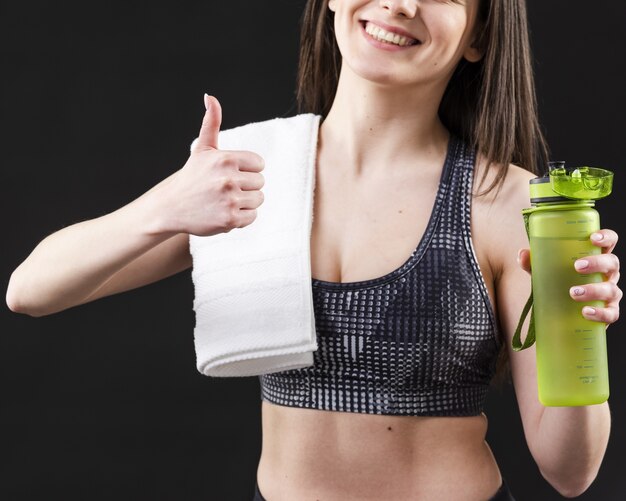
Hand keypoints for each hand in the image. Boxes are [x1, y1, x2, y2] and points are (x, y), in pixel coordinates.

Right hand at [154, 94, 264, 235]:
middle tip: (225, 189)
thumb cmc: (191, 177)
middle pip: (260, 182)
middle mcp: (228, 179)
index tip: (231, 174)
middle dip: (246, 186)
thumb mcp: (202, 149)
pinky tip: (224, 212)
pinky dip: (242, 217)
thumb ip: (211, 123)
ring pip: (258, 199)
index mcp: (225, 159)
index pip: (259, 164)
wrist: (171, 207)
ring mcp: (230, 200)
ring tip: (225, 201)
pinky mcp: (230, 219)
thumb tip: (210, 96)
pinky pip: (252, 216)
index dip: (247, 170)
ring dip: (245, 202)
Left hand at [517, 229, 621, 324]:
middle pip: (612, 263)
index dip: (606, 237)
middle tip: (578, 266)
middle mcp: (607, 273)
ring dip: (594, 290)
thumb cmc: (558, 283)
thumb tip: (523, 254)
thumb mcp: (544, 271)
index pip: (609, 241)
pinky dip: (600, 313)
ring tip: (573, 292)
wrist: (562, 313)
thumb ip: (533, 262)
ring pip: (611, 289)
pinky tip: (586, 311)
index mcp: (595, 257)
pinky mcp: (608, 312)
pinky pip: (611, 313)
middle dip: (597, 263)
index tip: (593, 238)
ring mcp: (610, 293)